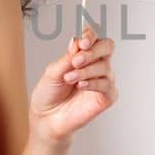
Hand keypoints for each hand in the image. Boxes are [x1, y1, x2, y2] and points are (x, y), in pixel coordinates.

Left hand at [29, 25, 117, 144]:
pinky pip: (107, 84)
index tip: (82, 42)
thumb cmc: (49, 95)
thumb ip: (67, 57)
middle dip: (92, 51)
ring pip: (105, 66)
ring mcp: (103, 80)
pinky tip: (81, 86)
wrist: (46, 118)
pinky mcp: (107, 96)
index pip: (94, 38)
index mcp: (83, 55)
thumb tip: (77, 42)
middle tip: (76, 60)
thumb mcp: (53, 72)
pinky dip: (93, 83)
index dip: (91, 35)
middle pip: (107, 47)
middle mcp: (95, 65)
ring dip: (86, 71)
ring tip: (69, 79)